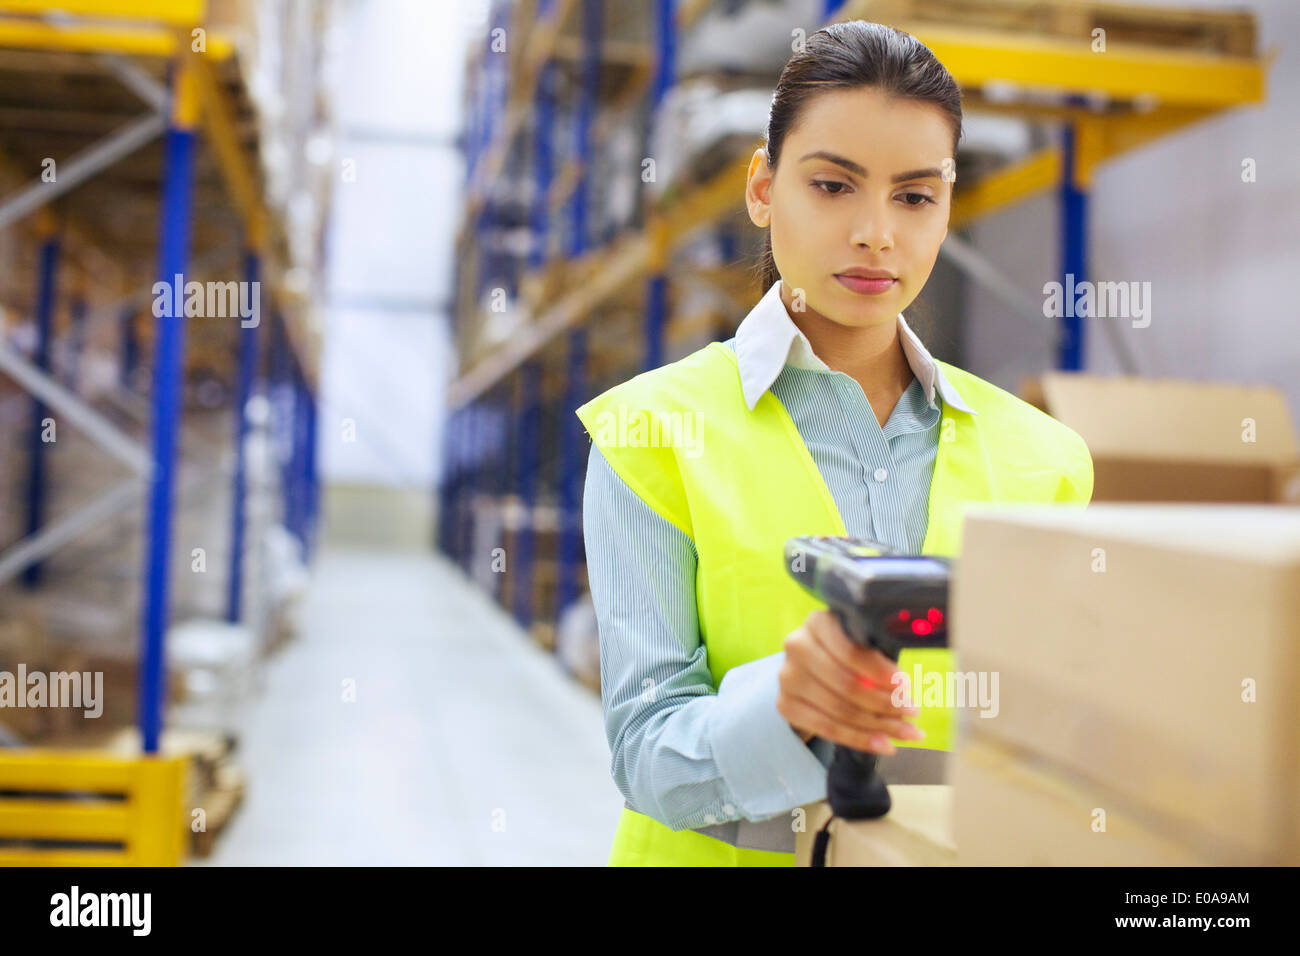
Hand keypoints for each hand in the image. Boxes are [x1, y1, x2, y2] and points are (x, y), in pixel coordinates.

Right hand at [777, 609, 923, 754]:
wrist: (811, 669)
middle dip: (886, 703)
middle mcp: (797, 646)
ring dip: (879, 726)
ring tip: (906, 732)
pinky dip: (860, 740)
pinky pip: (827, 729)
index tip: (906, 686)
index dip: (880, 672)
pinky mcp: (785, 705)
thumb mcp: (861, 644)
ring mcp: (787, 677)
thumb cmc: (846, 652)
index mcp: (818, 622)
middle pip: (846, 684)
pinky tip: (883, 744)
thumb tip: (903, 689)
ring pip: (839, 710)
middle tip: (912, 713)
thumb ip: (878, 659)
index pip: (851, 651)